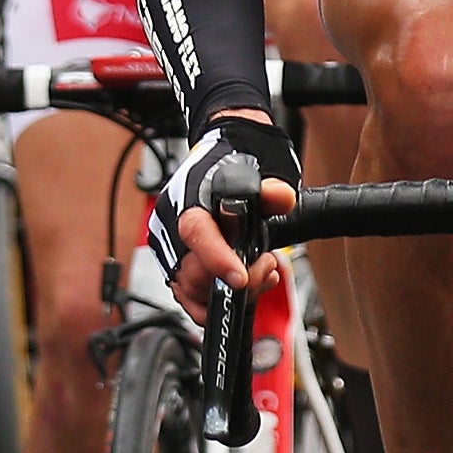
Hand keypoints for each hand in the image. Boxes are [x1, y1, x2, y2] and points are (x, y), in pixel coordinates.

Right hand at [154, 114, 301, 313]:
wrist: (226, 153)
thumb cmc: (239, 160)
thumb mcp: (265, 167)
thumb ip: (274, 189)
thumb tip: (281, 198)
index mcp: (189, 200)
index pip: (196, 235)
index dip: (218, 260)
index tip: (240, 276)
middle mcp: (172, 227)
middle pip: (195, 273)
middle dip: (237, 278)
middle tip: (267, 265)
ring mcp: (172, 250)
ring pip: (193, 290)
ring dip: (232, 291)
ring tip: (263, 270)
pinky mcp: (179, 265)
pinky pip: (191, 296)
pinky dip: (218, 299)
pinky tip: (246, 283)